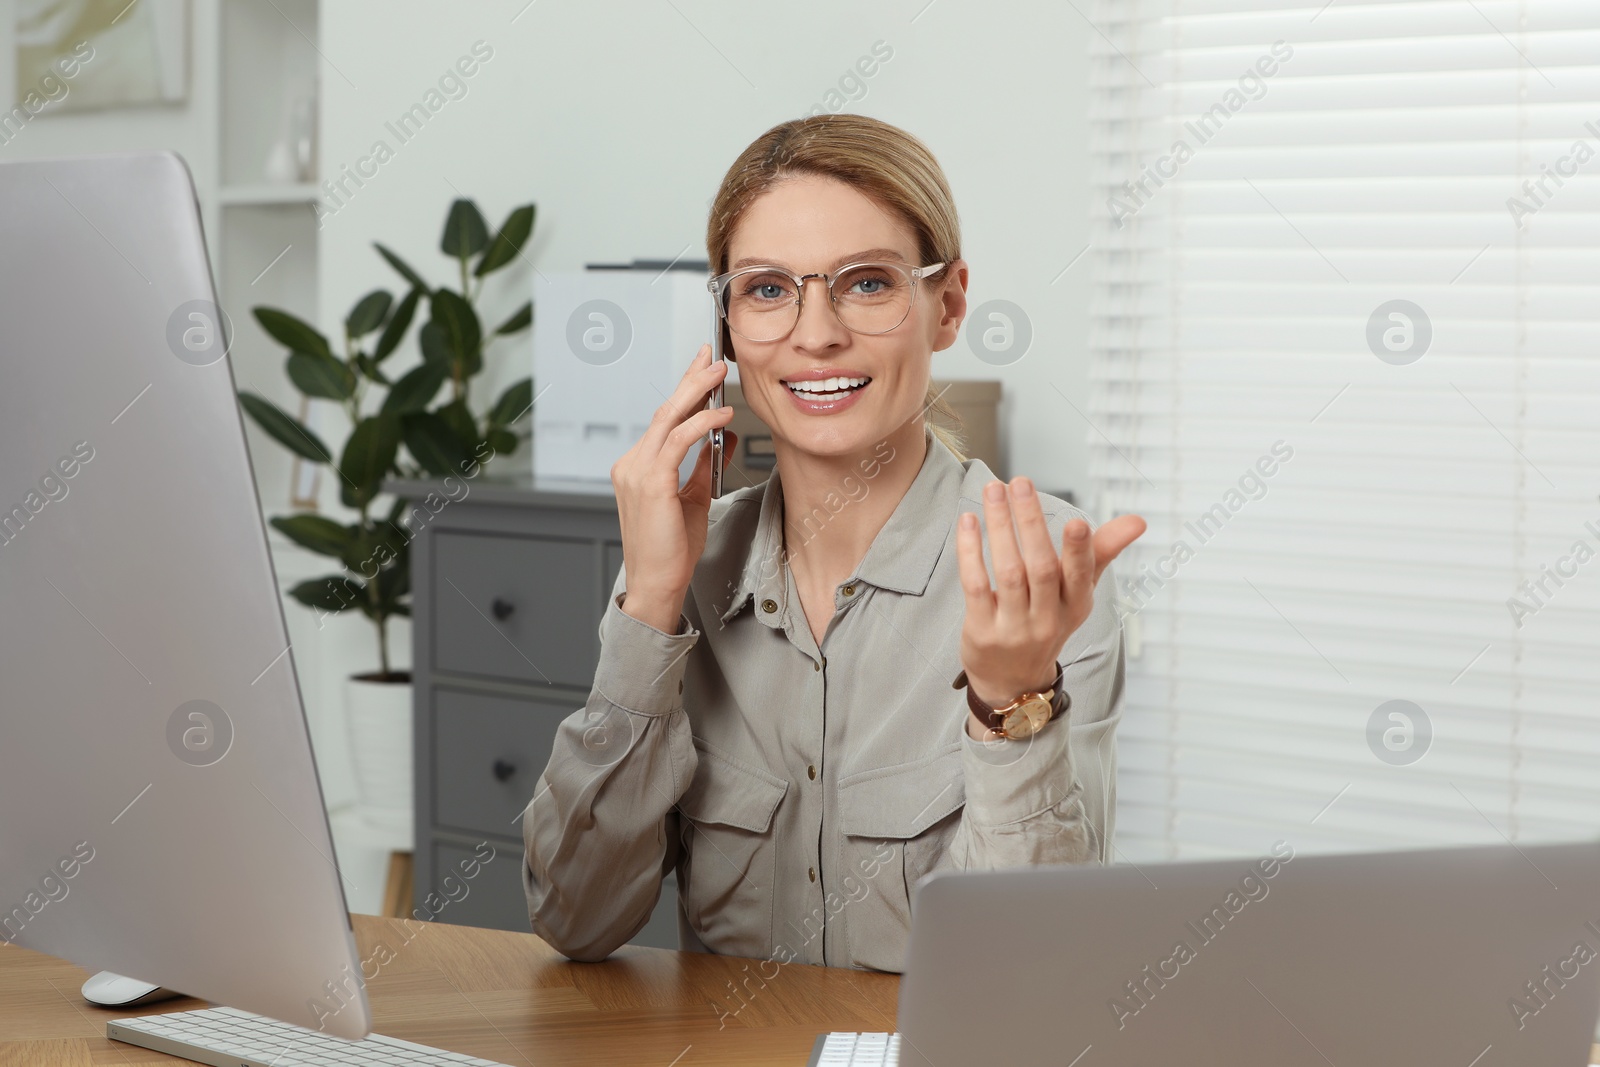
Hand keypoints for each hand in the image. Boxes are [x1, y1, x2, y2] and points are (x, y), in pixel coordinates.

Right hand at [610, 343, 736, 631]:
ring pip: (668, 419)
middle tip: (711, 356)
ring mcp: (636, 471)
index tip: (701, 367)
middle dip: (689, 380)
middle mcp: (632, 463)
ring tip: (719, 374)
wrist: (656, 582)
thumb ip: (705, 464)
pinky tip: (720, 415)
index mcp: (638, 466)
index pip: (663, 419)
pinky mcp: (651, 482)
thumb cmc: (671, 549)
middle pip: (664, 410)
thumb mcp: (694, 497)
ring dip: (696, 393)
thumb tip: (723, 436)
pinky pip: (678, 442)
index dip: (684, 390)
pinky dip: (700, 424)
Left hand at [956, 477, 1145, 725]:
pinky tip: (969, 520)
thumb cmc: (1048, 621)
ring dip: (999, 527)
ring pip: (1008, 572)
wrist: (1013, 681)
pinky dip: (971, 551)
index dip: (1080, 552)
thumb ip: (1101, 552)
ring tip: (993, 490)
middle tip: (1020, 482)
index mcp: (1076, 606)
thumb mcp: (1078, 593)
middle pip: (1040, 568)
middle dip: (1030, 522)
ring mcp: (1013, 628)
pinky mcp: (982, 630)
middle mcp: (1047, 619)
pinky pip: (975, 585)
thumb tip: (1138, 520)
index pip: (1081, 577)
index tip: (1077, 521)